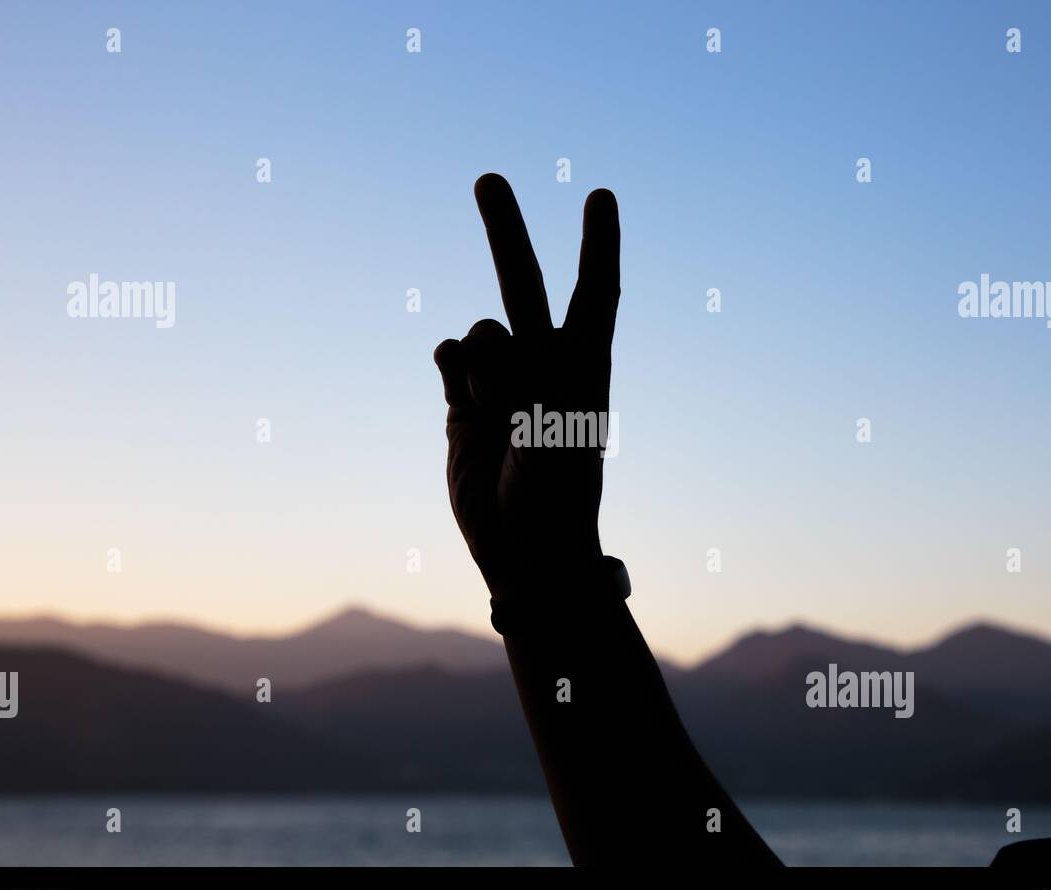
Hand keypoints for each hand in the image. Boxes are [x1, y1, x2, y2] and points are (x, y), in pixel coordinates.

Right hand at [434, 174, 619, 601]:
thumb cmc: (555, 500)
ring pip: (479, 334)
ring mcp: (502, 382)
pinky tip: (461, 395)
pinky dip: (451, 368)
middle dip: (506, 231)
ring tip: (496, 415)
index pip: (594, 293)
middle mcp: (544, 365)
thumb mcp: (551, 437)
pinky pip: (450, 359)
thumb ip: (517, 381)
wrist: (523, 551)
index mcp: (584, 368)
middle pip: (525, 284)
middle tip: (486, 177)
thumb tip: (474, 344)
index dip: (597, 244)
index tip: (600, 195)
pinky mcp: (464, 404)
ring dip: (480, 365)